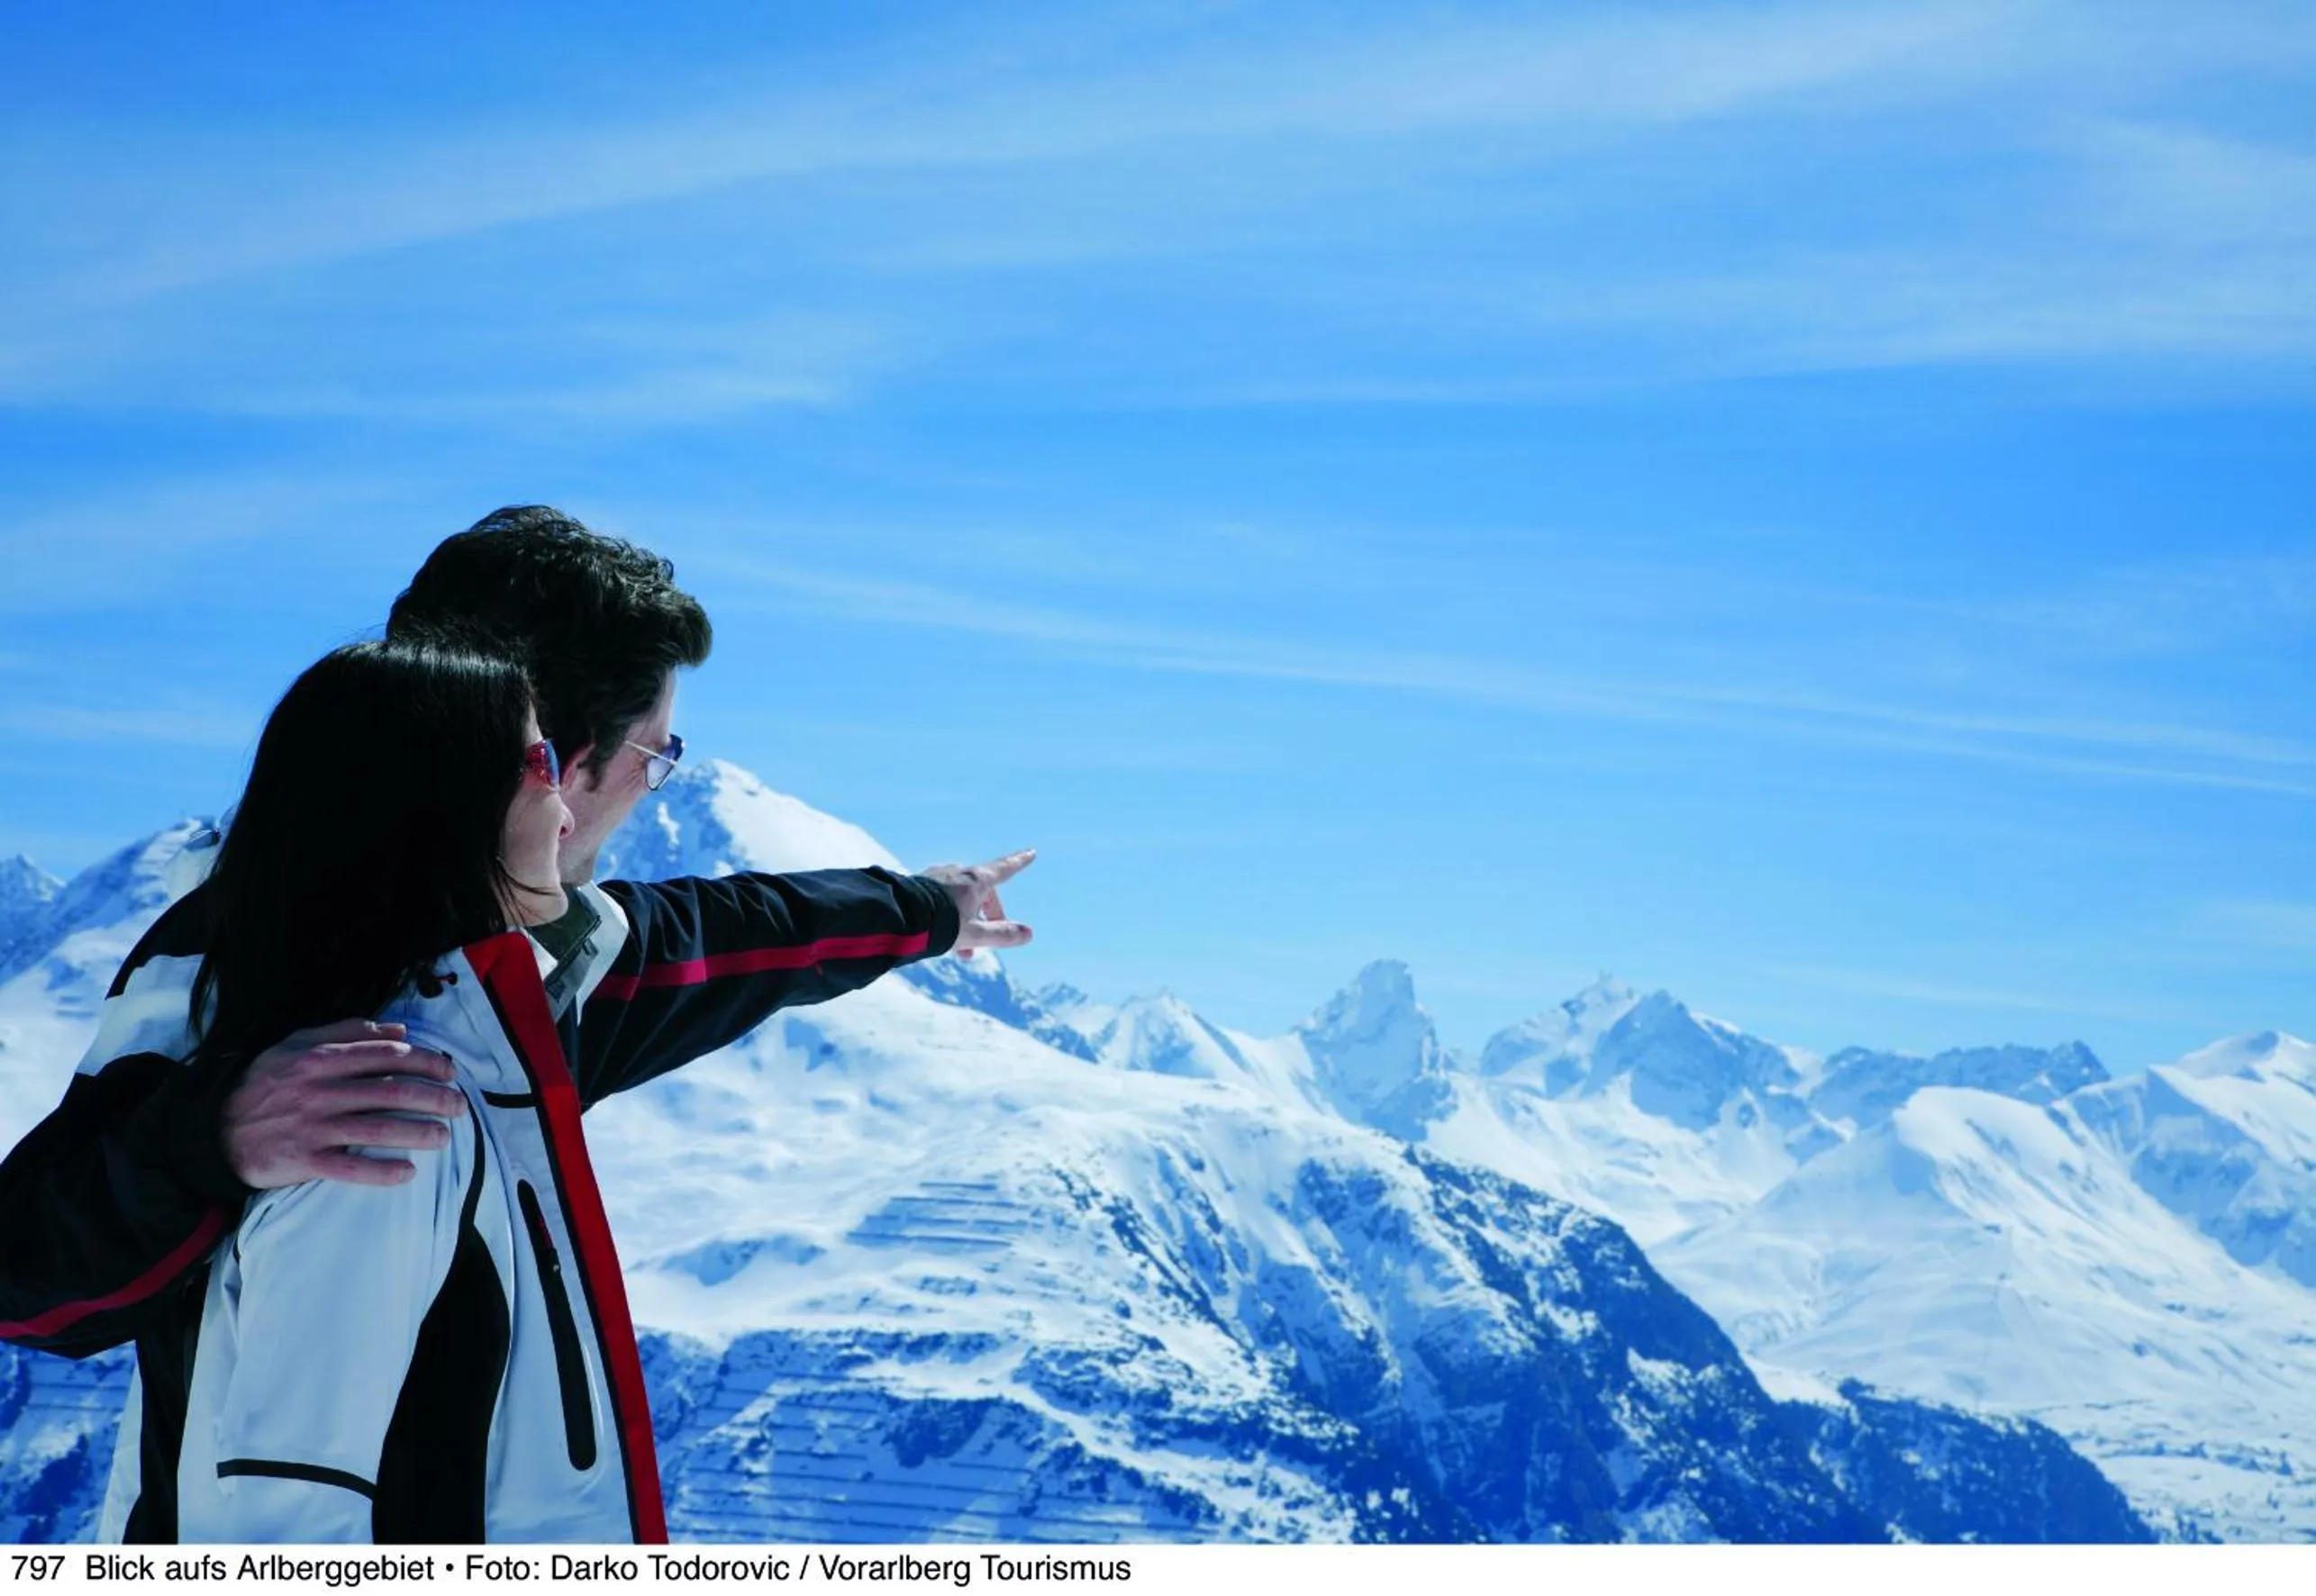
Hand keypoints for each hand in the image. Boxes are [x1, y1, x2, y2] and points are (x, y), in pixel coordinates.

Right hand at [220, 1019, 467, 1188]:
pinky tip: (408, 1172)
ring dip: (418, 1132)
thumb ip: (348, 1033)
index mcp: (320, 1058)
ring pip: (377, 1129)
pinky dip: (382, 1171)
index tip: (450, 1071)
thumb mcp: (297, 1044)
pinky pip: (350, 1169)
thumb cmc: (263, 1083)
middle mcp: (319, 1090)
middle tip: (460, 1105)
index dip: (426, 1062)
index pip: (386, 1056)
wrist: (213, 1128)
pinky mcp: (303, 1161)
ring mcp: (311, 1127)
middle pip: (391, 1091)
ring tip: (444, 1136)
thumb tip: (399, 1030)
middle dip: (434, 1098)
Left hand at [919, 848, 1036, 959]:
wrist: (897, 916)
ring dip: (967, 919)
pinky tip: (939, 932)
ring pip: (961, 897)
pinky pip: (942, 897)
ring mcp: (937, 876)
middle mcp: (957, 873)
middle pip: (982, 891)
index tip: (1030, 853)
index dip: (1018, 862)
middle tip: (986, 942)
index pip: (1004, 869)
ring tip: (960, 948)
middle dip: (988, 916)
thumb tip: (1028, 934)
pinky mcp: (920, 885)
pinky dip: (949, 914)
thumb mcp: (974, 935)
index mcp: (975, 881)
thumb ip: (1001, 934)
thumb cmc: (938, 924)